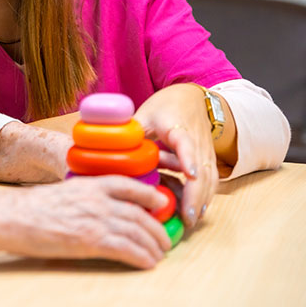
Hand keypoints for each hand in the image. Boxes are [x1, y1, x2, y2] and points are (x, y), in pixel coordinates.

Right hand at [0, 176, 170, 268]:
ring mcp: (96, 219)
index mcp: (89, 184)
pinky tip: (148, 263)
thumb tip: (98, 210)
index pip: (129, 185)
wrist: (12, 217)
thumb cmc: (30, 208)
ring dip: (154, 246)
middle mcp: (98, 199)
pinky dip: (142, 257)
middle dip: (157, 229)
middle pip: (140, 214)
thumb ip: (84, 198)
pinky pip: (128, 249)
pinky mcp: (91, 241)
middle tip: (164, 240)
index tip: (160, 204)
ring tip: (159, 254)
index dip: (149, 195)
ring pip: (138, 232)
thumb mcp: (62, 193)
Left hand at [133, 84, 217, 227]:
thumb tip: (106, 148)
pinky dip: (206, 196)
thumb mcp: (144, 115)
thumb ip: (131, 132)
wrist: (190, 98)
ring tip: (190, 220)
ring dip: (202, 200)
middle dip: (196, 194)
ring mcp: (206, 151)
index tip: (190, 174)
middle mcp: (197, 141)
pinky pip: (211, 180)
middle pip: (202, 169)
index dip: (187, 158)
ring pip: (210, 178)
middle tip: (186, 216)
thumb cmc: (164, 106)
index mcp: (178, 127)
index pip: (185, 143)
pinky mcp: (209, 159)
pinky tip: (197, 212)